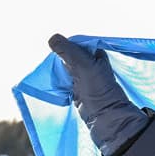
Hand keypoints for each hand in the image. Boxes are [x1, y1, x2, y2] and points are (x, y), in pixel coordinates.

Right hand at [48, 34, 150, 155]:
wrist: (104, 117)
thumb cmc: (98, 89)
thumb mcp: (84, 65)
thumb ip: (69, 51)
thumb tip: (52, 38)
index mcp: (96, 55)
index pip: (77, 43)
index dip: (66, 45)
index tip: (55, 50)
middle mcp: (90, 64)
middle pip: (69, 55)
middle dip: (59, 57)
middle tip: (51, 63)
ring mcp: (83, 78)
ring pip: (65, 68)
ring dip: (57, 69)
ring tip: (50, 72)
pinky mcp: (77, 90)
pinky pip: (63, 80)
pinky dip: (57, 80)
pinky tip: (51, 82)